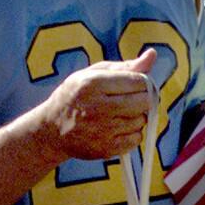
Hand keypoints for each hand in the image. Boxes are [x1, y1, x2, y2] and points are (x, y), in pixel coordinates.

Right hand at [38, 50, 155, 161]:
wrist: (52, 131)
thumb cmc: (76, 97)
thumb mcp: (93, 74)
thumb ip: (124, 66)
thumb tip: (152, 55)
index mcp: (93, 84)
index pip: (138, 81)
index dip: (143, 83)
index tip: (135, 85)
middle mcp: (98, 108)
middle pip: (144, 102)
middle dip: (144, 99)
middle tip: (131, 99)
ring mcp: (102, 131)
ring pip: (141, 120)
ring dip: (136, 117)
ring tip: (118, 114)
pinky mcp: (106, 149)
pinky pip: (136, 139)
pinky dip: (132, 133)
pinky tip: (117, 128)